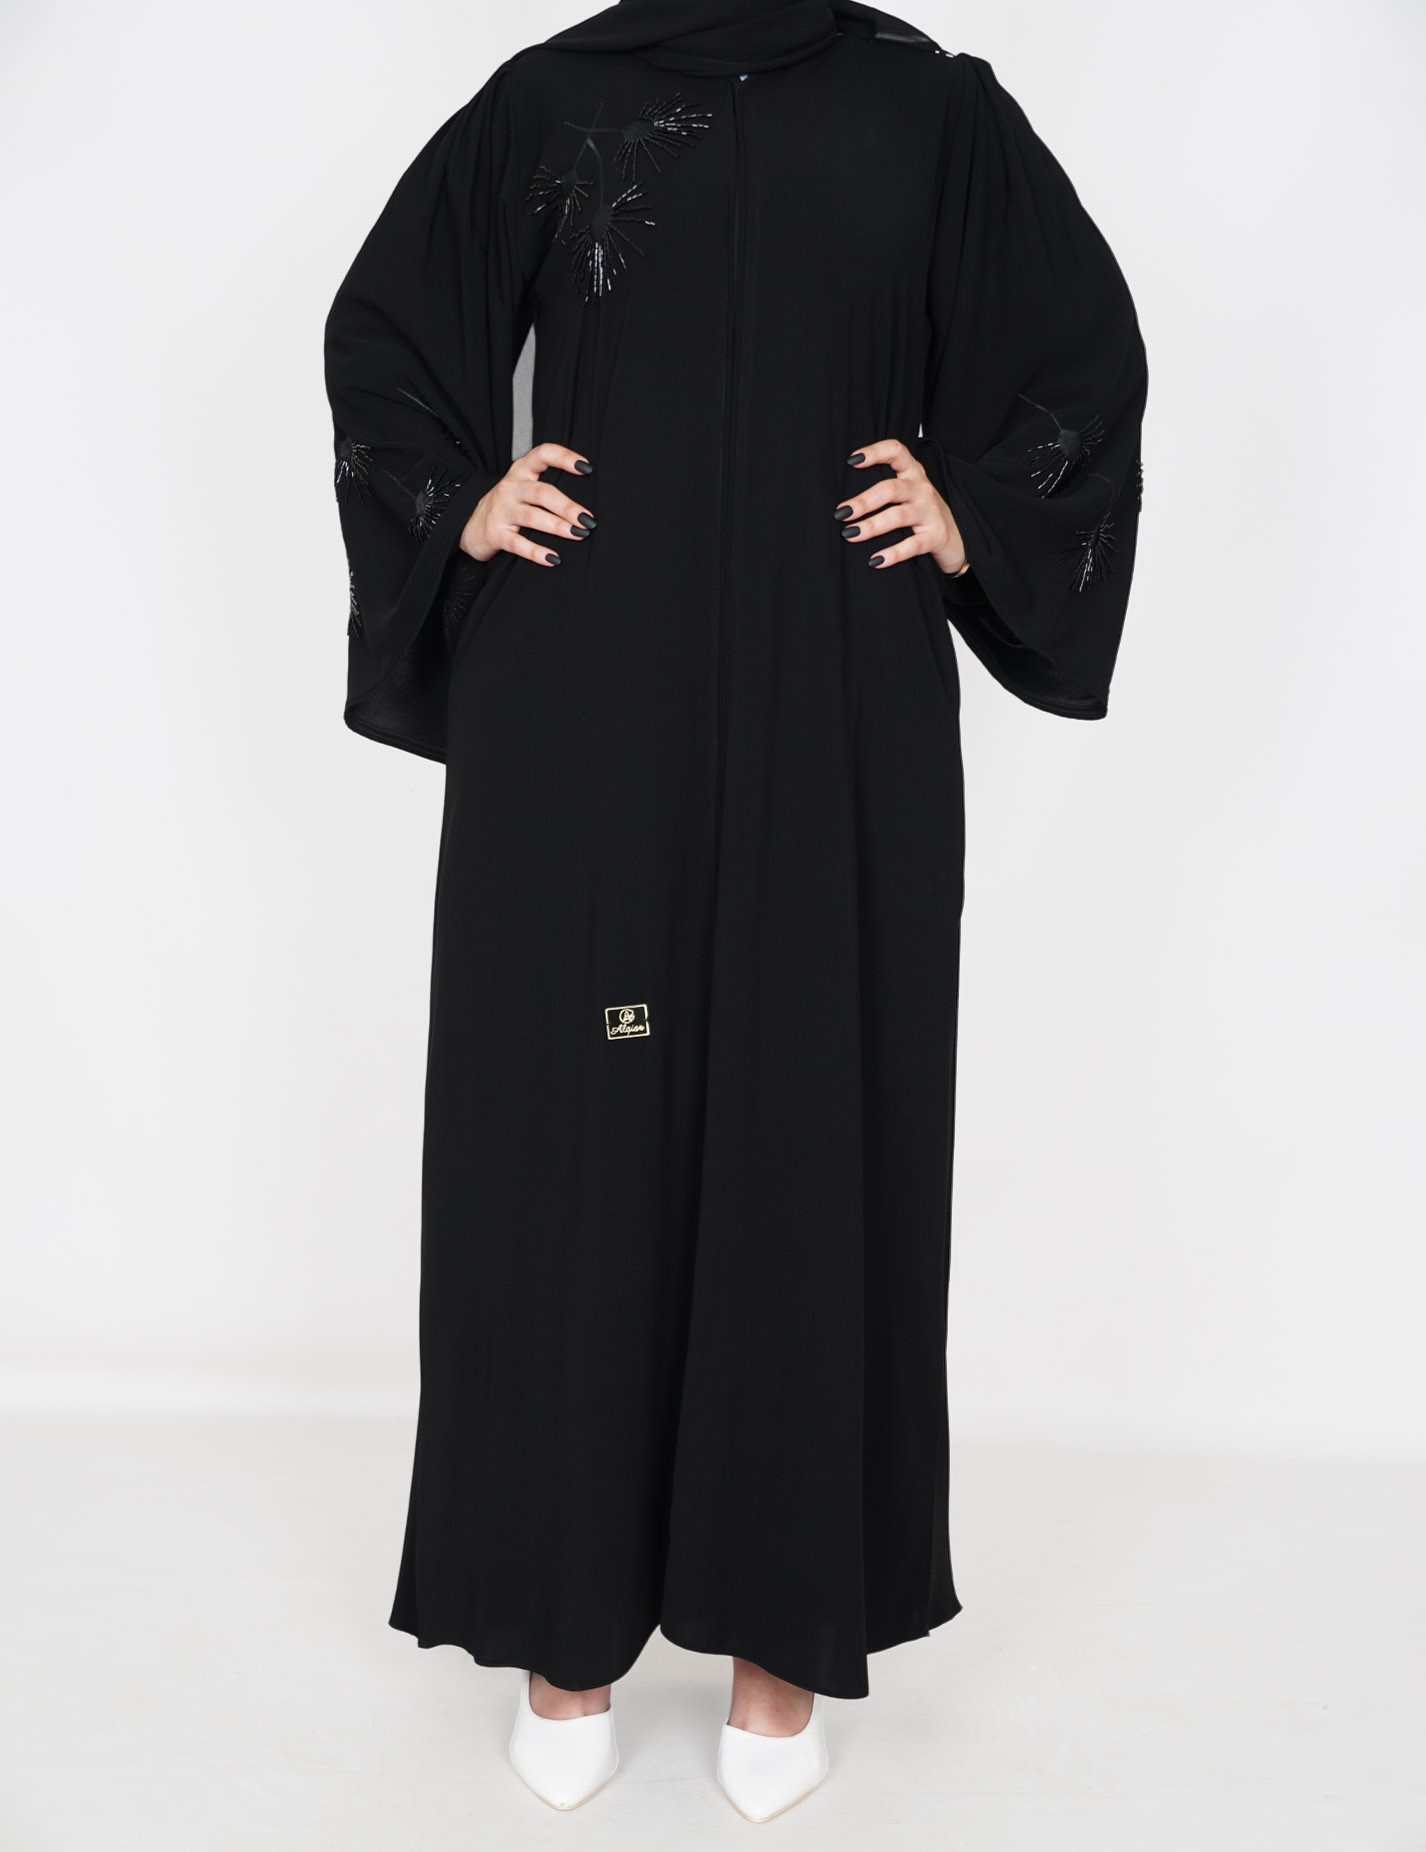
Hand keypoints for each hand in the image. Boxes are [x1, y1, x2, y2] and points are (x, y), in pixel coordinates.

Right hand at [460, 440, 596, 566]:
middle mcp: (511, 488)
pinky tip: (554, 559)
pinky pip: (518, 544)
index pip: (542, 455)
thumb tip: (585, 502)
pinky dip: (537, 552)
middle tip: (588, 519)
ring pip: (532, 517)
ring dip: (557, 526)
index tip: (586, 467)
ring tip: (578, 535)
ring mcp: (501, 510)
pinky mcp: (496, 534)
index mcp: (521, 471)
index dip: (564, 458)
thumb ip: (546, 487)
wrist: (470, 526)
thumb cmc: (508, 506)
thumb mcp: (523, 488)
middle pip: (542, 492)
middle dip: (567, 506)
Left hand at [835, 437, 966, 574]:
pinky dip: (893, 553)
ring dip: (872, 526)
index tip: (851, 460)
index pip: (896, 452)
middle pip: (891, 488)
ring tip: (850, 535)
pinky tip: (875, 561)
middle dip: (863, 501)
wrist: (957, 541)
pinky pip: (912, 545)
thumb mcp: (908, 495)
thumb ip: (885, 490)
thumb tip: (844, 502)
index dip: (875, 452)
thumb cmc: (923, 516)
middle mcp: (922, 489)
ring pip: (898, 516)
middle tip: (841, 513)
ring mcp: (931, 512)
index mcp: (913, 474)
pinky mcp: (936, 536)